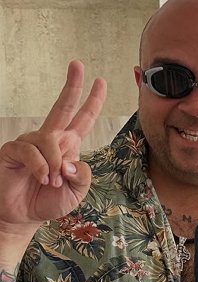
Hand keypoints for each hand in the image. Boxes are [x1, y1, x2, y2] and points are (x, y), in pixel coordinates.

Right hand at [0, 60, 106, 232]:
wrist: (23, 216)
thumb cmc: (49, 201)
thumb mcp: (76, 193)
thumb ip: (82, 177)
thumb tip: (71, 161)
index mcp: (68, 146)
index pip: (83, 120)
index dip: (92, 102)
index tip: (100, 81)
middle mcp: (50, 139)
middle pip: (62, 107)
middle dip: (72, 86)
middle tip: (78, 65)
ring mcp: (31, 143)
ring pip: (49, 140)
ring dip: (53, 164)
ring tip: (51, 183)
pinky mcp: (14, 150)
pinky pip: (31, 151)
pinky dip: (40, 167)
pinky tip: (41, 178)